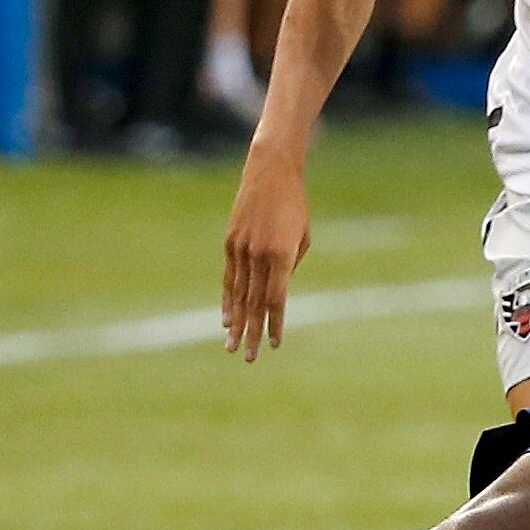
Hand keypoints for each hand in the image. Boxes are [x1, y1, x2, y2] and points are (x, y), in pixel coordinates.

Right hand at [222, 143, 312, 360]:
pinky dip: (227, 300)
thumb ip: (290, 267)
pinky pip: (228, 278)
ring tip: (232, 346)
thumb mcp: (303, 237)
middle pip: (254, 303)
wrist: (270, 172)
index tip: (274, 345)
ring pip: (237, 294)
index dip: (275, 324)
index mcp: (283, 255)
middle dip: (252, 333)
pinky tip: (226, 318)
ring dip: (236, 323)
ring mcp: (241, 249)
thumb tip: (275, 292)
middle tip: (248, 358)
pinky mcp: (230, 243)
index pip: (277, 299)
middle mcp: (259, 255)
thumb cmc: (295, 206)